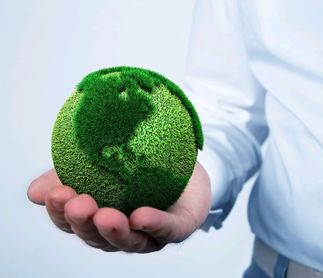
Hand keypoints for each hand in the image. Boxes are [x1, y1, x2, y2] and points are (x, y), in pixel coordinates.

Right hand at [27, 162, 210, 252]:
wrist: (184, 165)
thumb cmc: (139, 168)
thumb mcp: (102, 165)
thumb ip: (70, 174)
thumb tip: (34, 192)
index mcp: (101, 218)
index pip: (74, 222)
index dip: (61, 212)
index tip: (54, 194)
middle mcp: (124, 232)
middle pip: (98, 237)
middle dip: (85, 223)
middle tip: (79, 204)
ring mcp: (151, 234)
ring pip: (131, 241)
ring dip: (115, 230)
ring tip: (105, 215)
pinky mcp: (178, 227)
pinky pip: (167, 229)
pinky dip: (154, 224)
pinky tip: (142, 216)